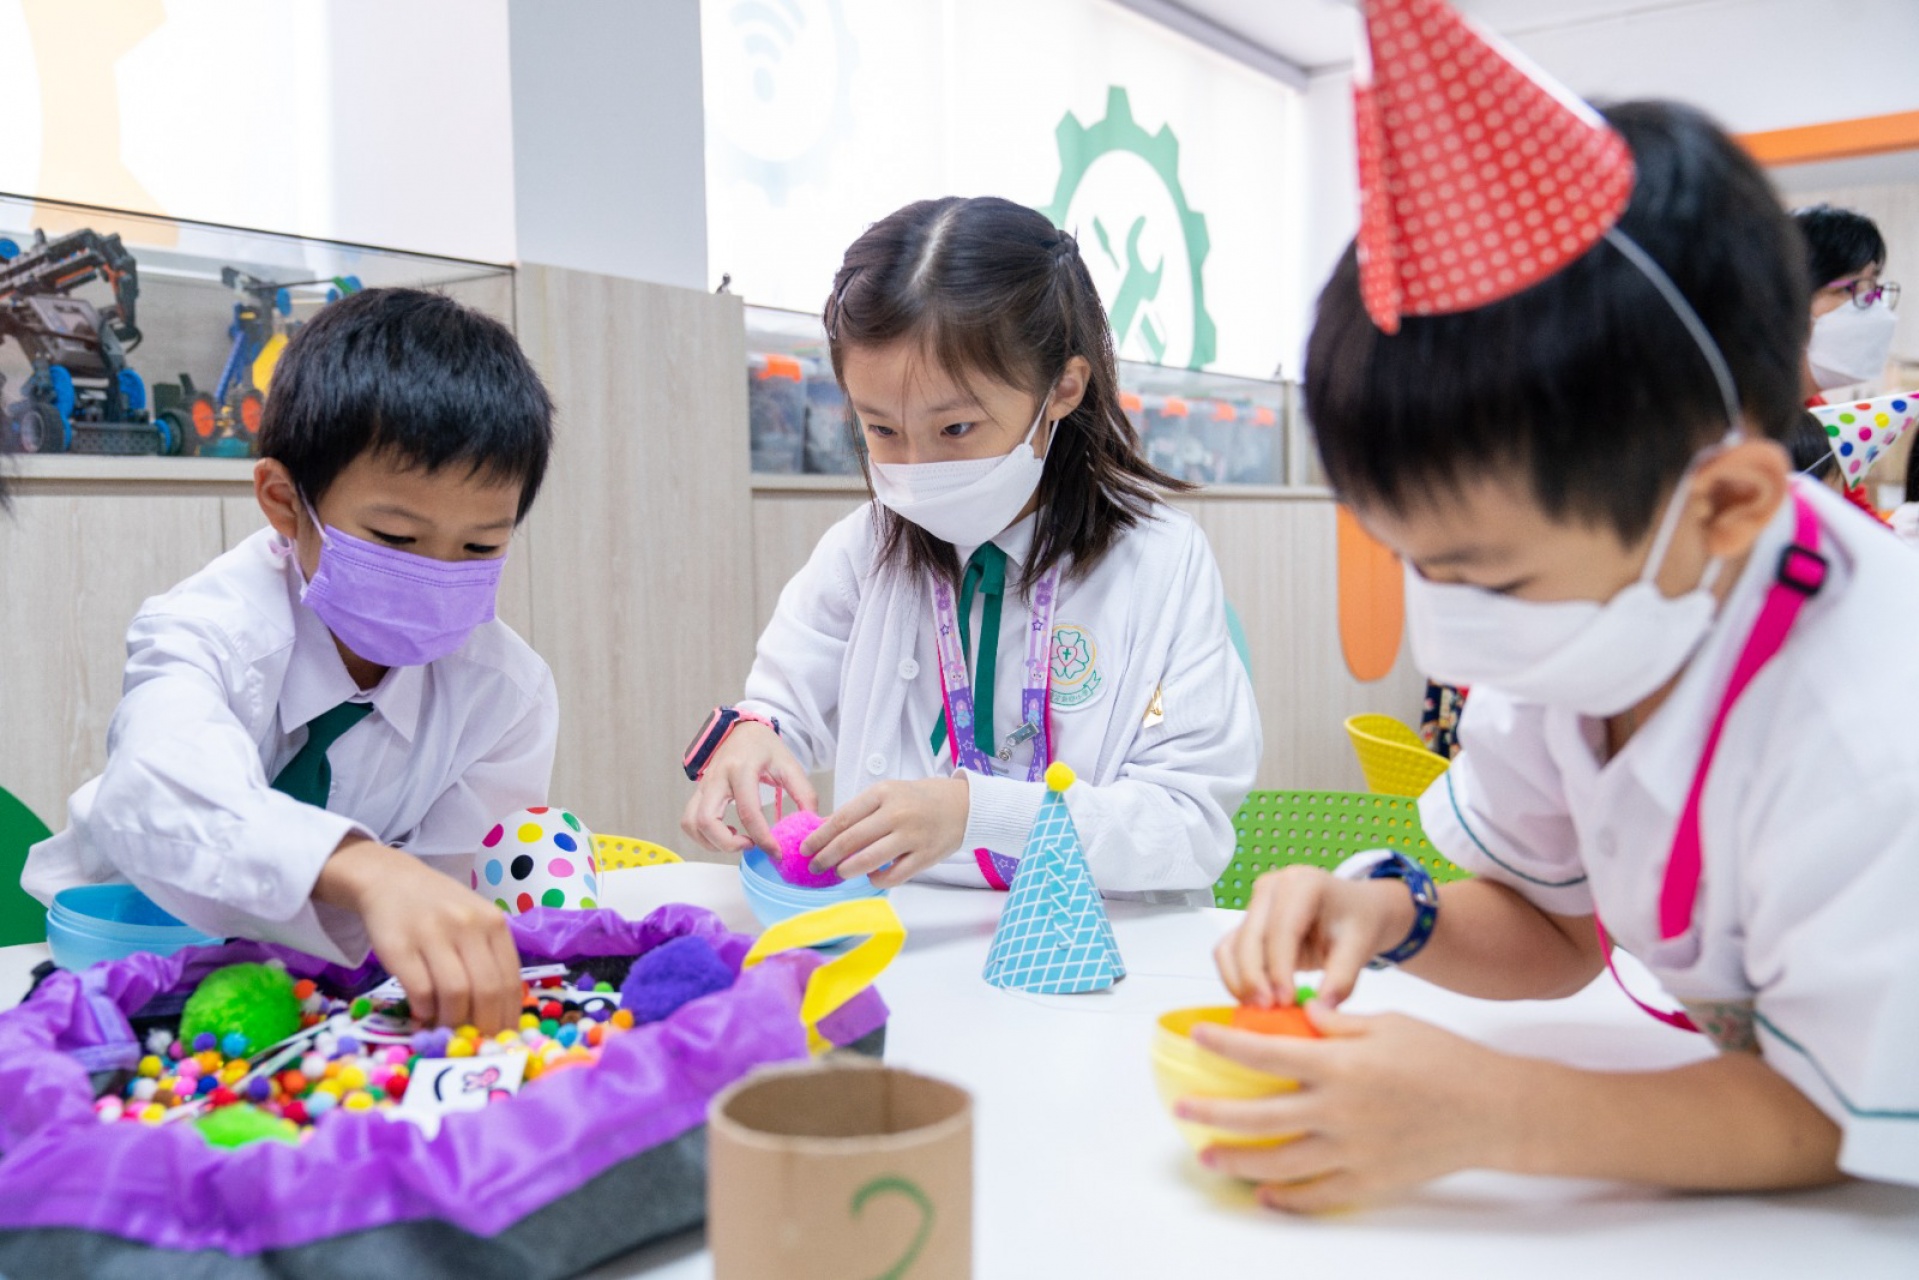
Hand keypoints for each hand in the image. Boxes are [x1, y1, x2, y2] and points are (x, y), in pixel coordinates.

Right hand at [313, 837, 521, 1032]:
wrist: (391, 880)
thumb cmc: (440, 909)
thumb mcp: (475, 923)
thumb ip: (488, 960)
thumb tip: (498, 1017)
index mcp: (494, 924)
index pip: (509, 981)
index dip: (507, 1017)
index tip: (501, 1040)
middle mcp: (468, 926)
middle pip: (486, 990)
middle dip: (482, 1026)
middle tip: (472, 1043)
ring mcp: (434, 933)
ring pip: (455, 993)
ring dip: (451, 1021)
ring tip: (445, 1029)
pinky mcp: (400, 945)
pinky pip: (420, 989)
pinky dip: (424, 1010)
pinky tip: (423, 1013)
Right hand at [680, 722, 818, 853]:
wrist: (744, 730)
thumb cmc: (766, 748)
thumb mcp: (790, 765)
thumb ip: (804, 794)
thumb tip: (812, 823)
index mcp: (742, 769)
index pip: (748, 811)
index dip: (762, 838)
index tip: (776, 852)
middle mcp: (717, 777)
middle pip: (707, 820)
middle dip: (728, 844)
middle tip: (751, 845)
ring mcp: (703, 785)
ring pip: (692, 823)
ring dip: (712, 842)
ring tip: (738, 840)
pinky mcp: (698, 792)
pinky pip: (689, 821)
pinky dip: (703, 836)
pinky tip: (727, 834)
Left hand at [804, 776, 968, 888]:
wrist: (964, 805)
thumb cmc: (921, 799)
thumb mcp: (889, 793)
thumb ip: (861, 810)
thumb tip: (827, 830)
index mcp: (883, 793)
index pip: (842, 818)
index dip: (820, 836)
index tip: (806, 847)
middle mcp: (896, 813)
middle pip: (850, 840)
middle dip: (826, 857)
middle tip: (815, 866)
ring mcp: (912, 836)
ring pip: (868, 860)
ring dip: (847, 870)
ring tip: (838, 873)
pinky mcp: (925, 856)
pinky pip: (894, 875)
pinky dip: (877, 879)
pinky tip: (872, 877)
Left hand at [1178, 1007, 1511, 1211]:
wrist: (1495, 1111)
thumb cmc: (1445, 1059)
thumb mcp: (1389, 1024)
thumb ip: (1337, 1024)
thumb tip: (1300, 1013)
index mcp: (1341, 1065)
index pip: (1266, 1054)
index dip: (1226, 1046)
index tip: (1198, 1037)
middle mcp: (1339, 1111)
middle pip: (1259, 1117)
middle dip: (1213, 1115)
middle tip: (1182, 1112)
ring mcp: (1353, 1152)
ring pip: (1280, 1163)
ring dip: (1238, 1161)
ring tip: (1208, 1157)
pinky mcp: (1370, 1182)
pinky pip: (1317, 1197)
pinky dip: (1287, 1199)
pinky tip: (1264, 1195)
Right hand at [1214, 866, 1412, 1007]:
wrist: (1352, 910)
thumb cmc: (1357, 923)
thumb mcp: (1360, 947)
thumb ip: (1342, 978)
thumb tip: (1319, 1009)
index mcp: (1304, 884)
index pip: (1282, 928)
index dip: (1280, 968)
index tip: (1286, 1001)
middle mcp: (1272, 886)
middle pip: (1250, 936)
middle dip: (1255, 977)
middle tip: (1270, 1009)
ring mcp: (1255, 902)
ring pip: (1232, 945)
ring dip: (1240, 980)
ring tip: (1261, 1008)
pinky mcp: (1246, 921)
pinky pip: (1228, 951)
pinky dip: (1234, 977)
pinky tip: (1252, 999)